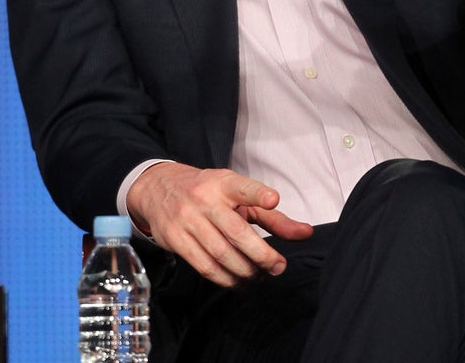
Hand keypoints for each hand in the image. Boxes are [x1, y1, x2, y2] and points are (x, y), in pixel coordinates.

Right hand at [126, 162, 312, 287]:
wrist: (159, 188)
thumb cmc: (208, 192)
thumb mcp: (239, 196)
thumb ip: (272, 216)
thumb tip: (305, 233)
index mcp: (224, 183)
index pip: (243, 187)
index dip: (258, 194)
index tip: (273, 200)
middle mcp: (205, 200)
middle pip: (236, 231)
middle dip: (261, 254)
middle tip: (278, 266)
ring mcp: (188, 220)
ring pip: (221, 253)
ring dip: (245, 271)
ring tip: (259, 276)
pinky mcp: (176, 239)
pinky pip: (203, 265)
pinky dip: (224, 278)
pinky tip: (237, 281)